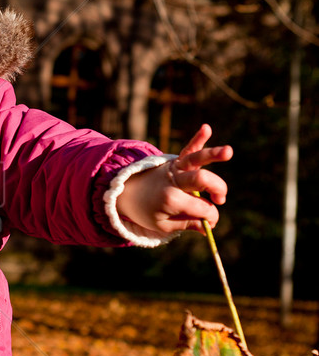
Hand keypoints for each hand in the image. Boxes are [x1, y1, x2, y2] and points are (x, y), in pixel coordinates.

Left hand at [117, 124, 232, 235]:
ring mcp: (175, 168)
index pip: (202, 207)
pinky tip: (206, 128)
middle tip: (220, 199)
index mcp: (171, 199)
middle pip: (201, 179)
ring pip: (196, 159)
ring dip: (213, 154)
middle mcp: (174, 180)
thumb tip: (208, 227)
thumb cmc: (147, 211)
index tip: (209, 224)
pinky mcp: (175, 161)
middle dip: (218, 188)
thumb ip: (187, 224)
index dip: (210, 217)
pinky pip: (188, 148)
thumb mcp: (163, 225)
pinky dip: (197, 138)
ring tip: (228, 151)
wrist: (126, 192)